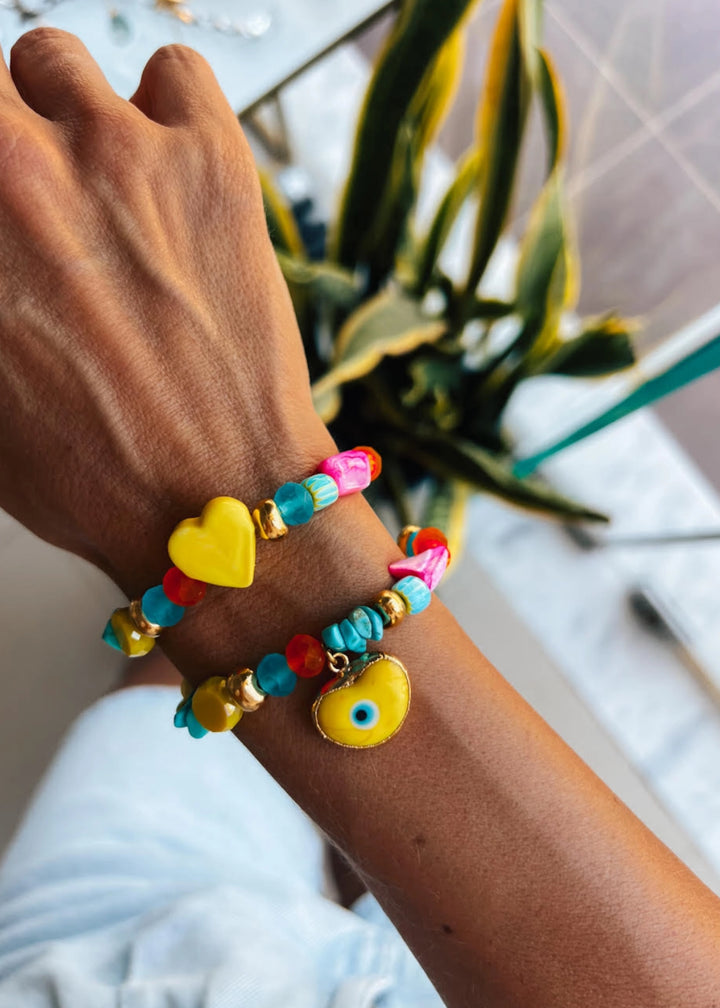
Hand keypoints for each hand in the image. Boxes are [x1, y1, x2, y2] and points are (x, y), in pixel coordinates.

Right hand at [0, 29, 331, 592]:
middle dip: (1, 142)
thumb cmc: (90, 469)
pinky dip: (166, 108)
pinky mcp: (209, 160)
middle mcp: (10, 170)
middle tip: (31, 200)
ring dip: (65, 115)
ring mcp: (114, 152)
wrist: (212, 500)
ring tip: (96, 182)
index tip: (2, 211)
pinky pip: (174, 72)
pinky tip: (168, 164)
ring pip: (54, 61)